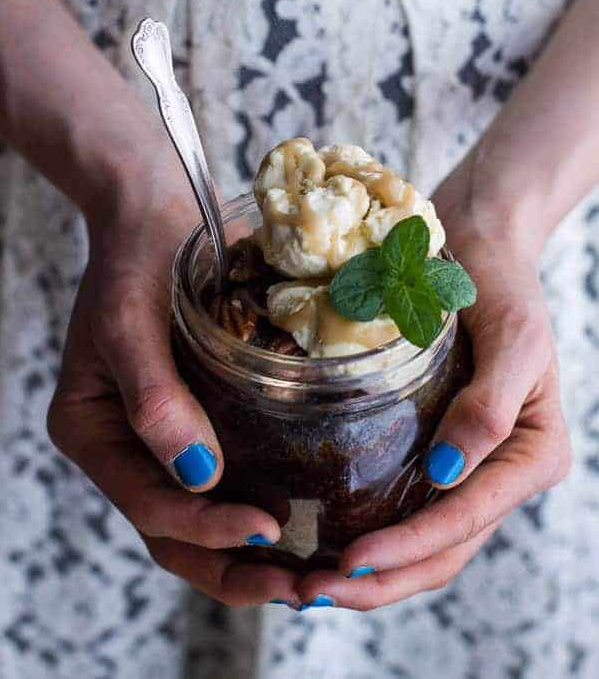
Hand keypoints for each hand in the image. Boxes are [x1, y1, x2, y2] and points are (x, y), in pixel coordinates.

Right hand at [46, 152, 298, 606]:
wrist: (161, 213)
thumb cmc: (137, 258)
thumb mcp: (130, 322)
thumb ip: (154, 399)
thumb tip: (200, 477)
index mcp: (94, 433)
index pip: (148, 505)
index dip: (204, 529)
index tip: (266, 529)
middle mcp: (130, 446)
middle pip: (175, 533)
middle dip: (236, 568)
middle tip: (301, 588)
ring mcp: (169, 435)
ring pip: (207, 516)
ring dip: (256, 554)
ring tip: (315, 574)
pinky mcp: (208, 415)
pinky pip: (234, 476)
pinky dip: (266, 506)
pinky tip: (314, 520)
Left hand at [295, 195, 571, 609]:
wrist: (478, 246)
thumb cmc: (501, 284)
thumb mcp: (513, 340)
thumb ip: (490, 408)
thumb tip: (447, 476)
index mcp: (531, 454)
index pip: (466, 519)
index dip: (410, 548)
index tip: (351, 563)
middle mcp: (500, 470)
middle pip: (443, 548)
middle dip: (382, 579)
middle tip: (311, 594)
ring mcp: (467, 463)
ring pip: (423, 538)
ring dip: (372, 570)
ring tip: (308, 585)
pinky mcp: (435, 446)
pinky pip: (406, 503)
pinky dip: (370, 529)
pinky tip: (323, 540)